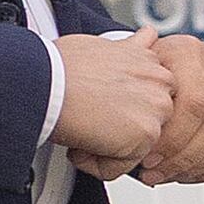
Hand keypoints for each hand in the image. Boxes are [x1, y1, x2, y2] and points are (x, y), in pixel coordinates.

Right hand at [54, 31, 173, 177]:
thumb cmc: (57, 64)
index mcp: (150, 60)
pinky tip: (76, 142)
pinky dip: (94, 163)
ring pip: (135, 146)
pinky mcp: (145, 136)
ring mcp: (156, 109)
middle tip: (86, 116)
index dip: (117, 106)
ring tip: (80, 128)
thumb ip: (131, 47)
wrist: (43, 81)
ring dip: (105, 145)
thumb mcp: (101, 43)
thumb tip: (146, 36)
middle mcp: (159, 81)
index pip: (146, 96)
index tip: (95, 104)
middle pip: (143, 122)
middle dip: (116, 127)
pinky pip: (119, 167)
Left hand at [134, 32, 203, 186]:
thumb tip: (124, 146)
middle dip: (184, 158)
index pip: (195, 104)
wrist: (148, 66)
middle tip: (155, 173)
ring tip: (169, 175)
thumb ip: (126, 104)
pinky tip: (191, 174)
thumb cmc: (131, 76)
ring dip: (200, 166)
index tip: (145, 160)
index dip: (171, 140)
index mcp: (186, 49)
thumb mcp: (121, 82)